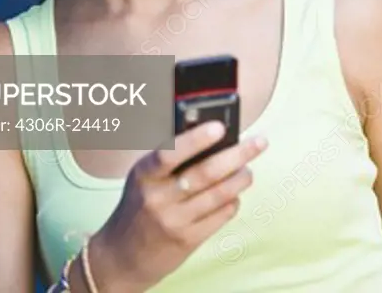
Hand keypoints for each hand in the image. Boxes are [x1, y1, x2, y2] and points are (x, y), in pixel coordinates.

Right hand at [97, 121, 267, 288]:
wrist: (122, 256)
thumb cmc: (138, 204)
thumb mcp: (143, 176)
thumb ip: (169, 156)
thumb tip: (206, 130)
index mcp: (144, 174)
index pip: (170, 152)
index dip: (196, 139)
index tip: (220, 127)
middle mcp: (158, 197)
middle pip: (205, 173)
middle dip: (238, 155)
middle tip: (259, 142)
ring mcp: (174, 221)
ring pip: (218, 195)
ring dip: (240, 178)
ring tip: (248, 169)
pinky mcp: (187, 241)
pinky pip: (220, 216)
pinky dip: (232, 202)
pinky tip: (235, 194)